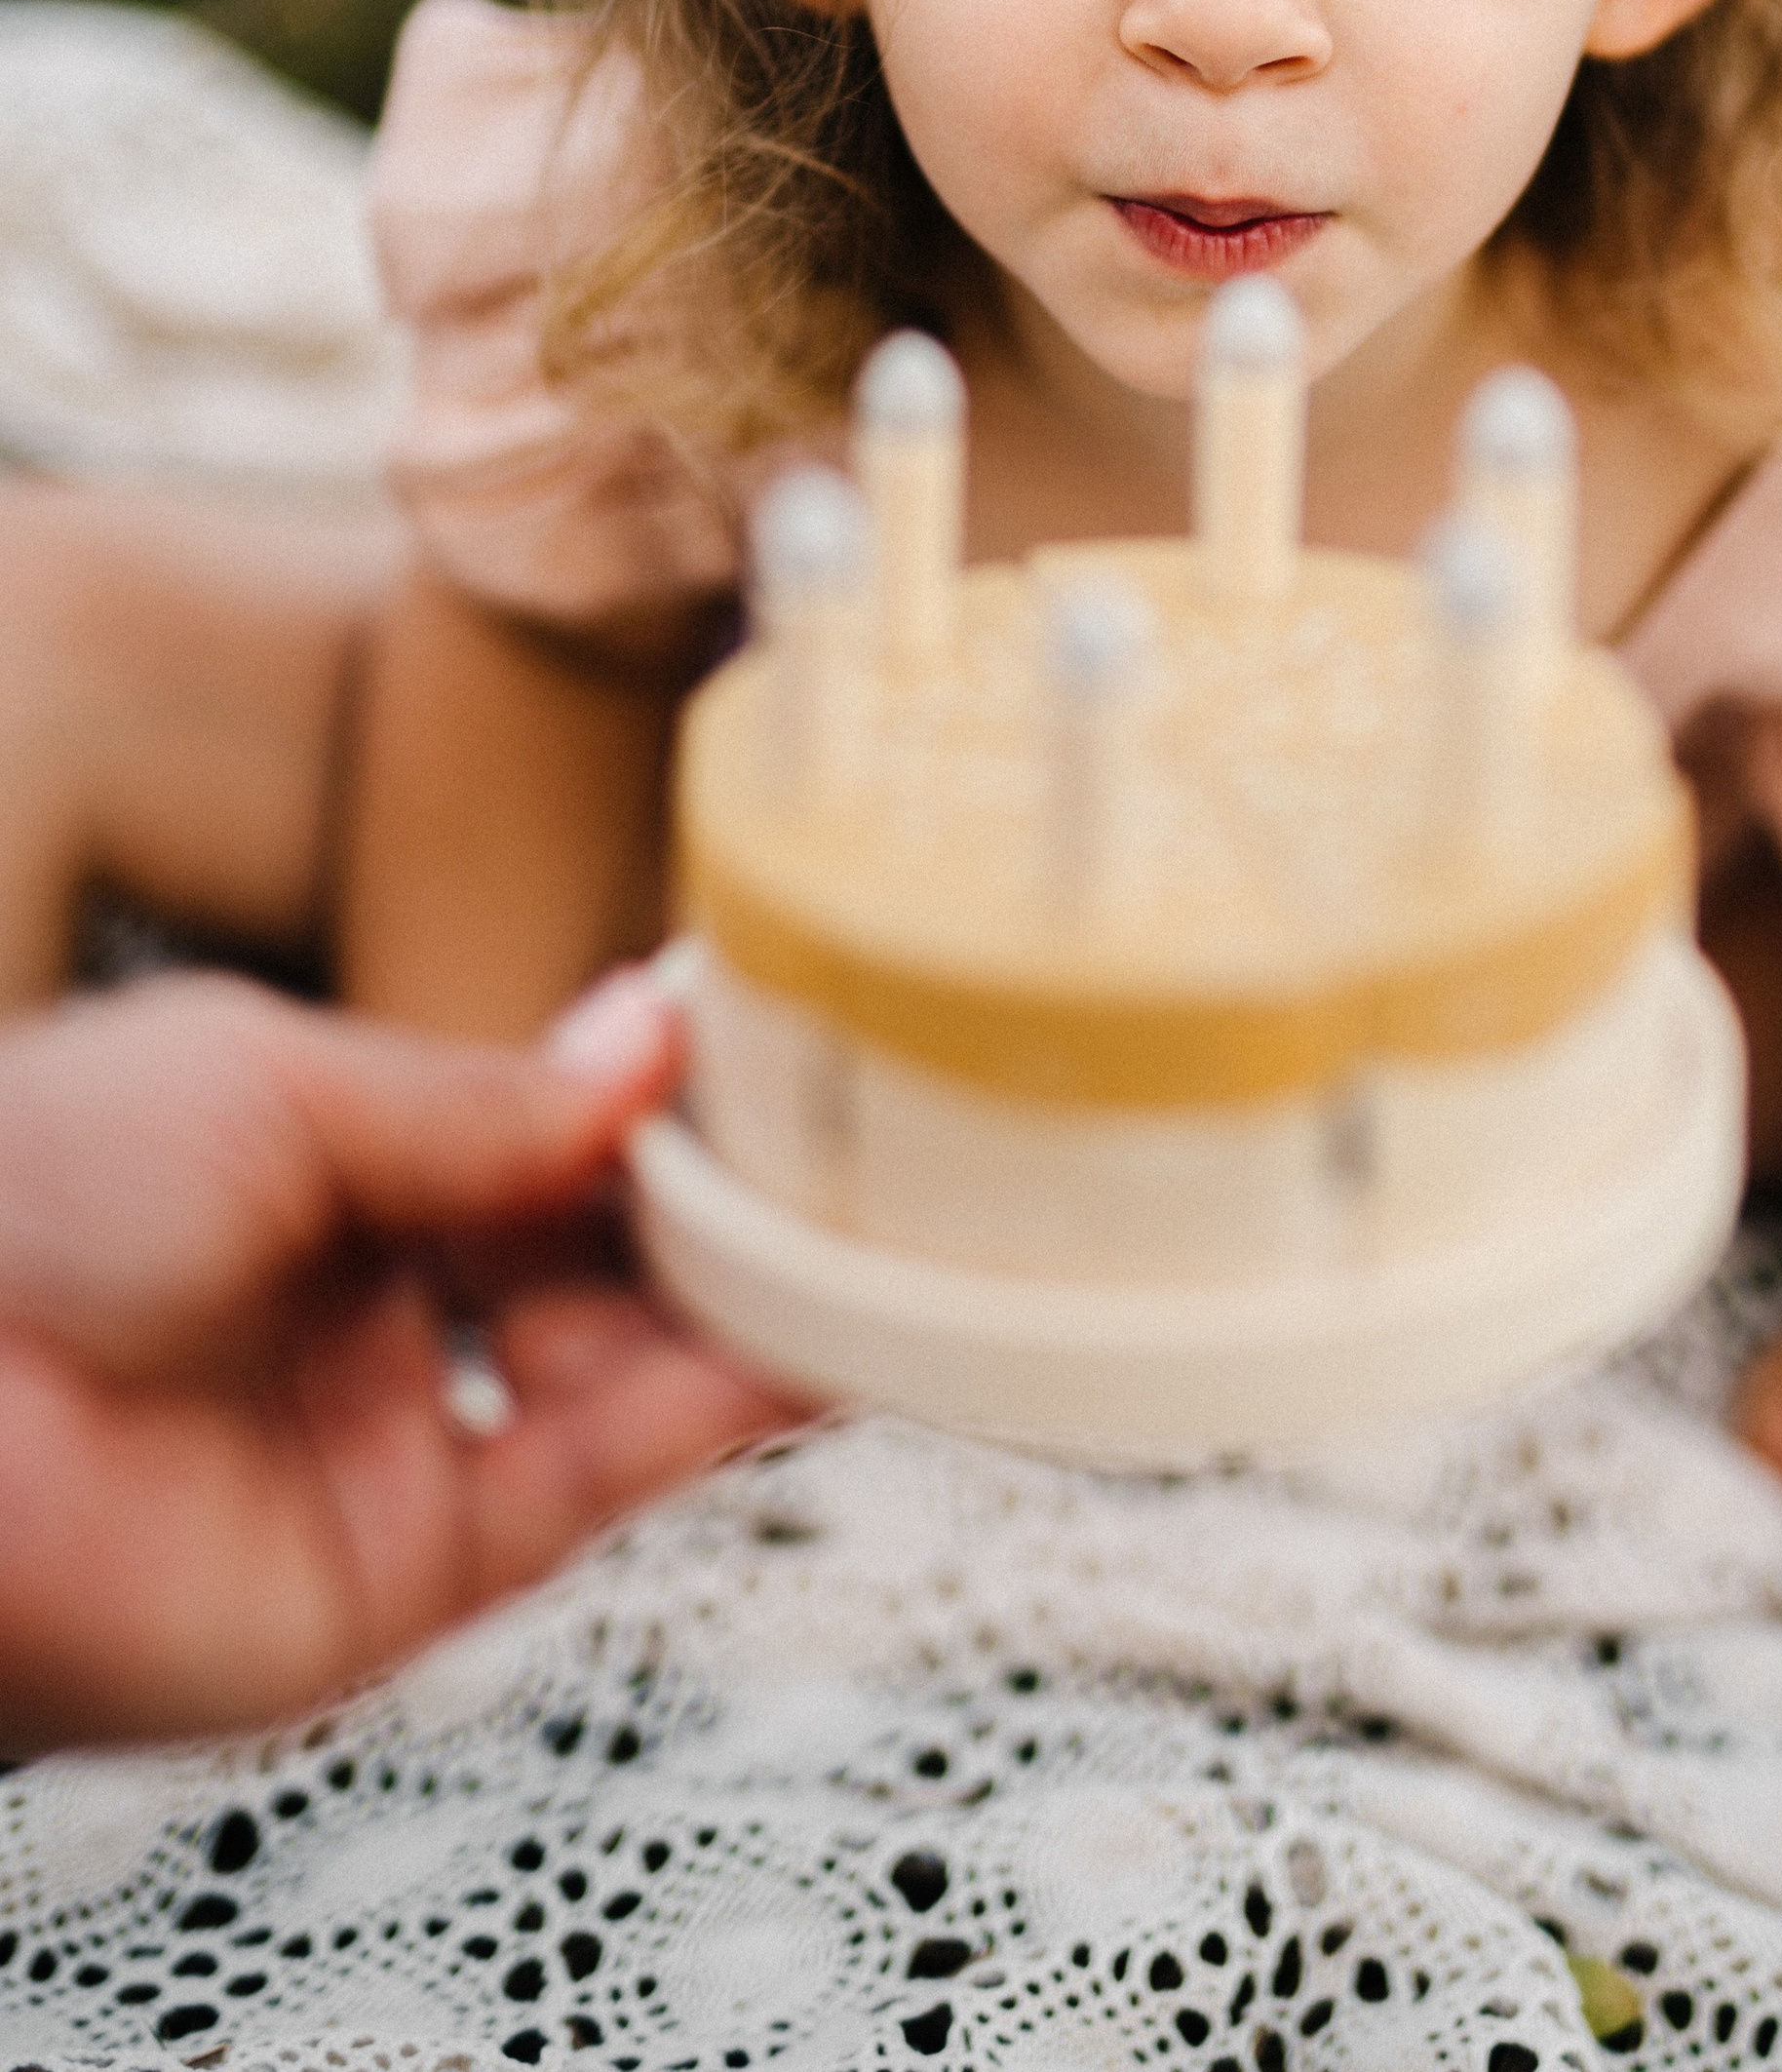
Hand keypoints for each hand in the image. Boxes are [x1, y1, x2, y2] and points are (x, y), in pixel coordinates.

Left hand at [0, 967, 793, 1749]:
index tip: (785, 1041)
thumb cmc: (16, 1203)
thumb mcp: (272, 1080)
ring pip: (627, 1362)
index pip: (540, 1124)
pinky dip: (719, 1410)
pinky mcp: (416, 1564)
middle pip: (602, 1244)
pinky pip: (599, 1479)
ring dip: (754, 1294)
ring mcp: (398, 1431)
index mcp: (319, 1161)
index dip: (661, 1090)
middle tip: (865, 1133)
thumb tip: (646, 1045)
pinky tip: (813, 1334)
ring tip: (872, 1221)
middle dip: (731, 1190)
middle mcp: (370, 1298)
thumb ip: (482, 1096)